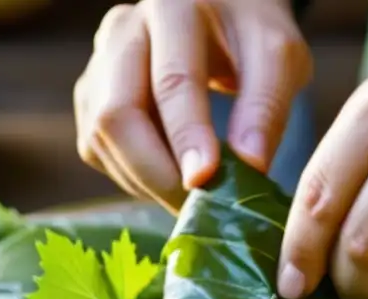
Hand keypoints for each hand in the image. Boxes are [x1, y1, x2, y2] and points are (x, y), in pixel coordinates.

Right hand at [74, 0, 311, 211]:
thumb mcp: (277, 58)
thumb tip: (250, 167)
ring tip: (193, 198)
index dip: (186, 138)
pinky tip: (170, 176)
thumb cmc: (250, 35)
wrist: (220, 16)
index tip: (205, 183)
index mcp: (171, 8)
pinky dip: (136, 178)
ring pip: (101, 141)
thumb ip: (266, 107)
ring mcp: (98, 66)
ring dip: (146, 182)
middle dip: (157, 173)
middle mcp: (122, 31)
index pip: (172, 81)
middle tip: (198, 209)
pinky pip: (100, 152)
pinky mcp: (90, 99)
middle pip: (116, 116)